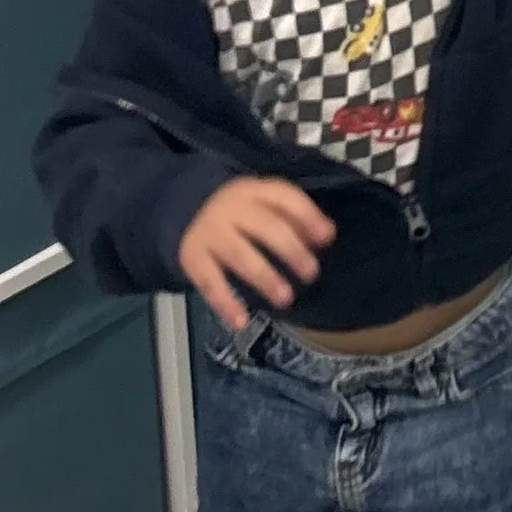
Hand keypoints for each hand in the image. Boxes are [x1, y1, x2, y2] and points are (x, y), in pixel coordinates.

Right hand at [178, 177, 336, 331]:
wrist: (184, 211)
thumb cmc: (239, 212)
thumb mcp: (263, 203)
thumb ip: (295, 216)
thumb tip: (326, 235)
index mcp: (253, 190)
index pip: (284, 197)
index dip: (308, 216)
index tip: (327, 238)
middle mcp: (230, 209)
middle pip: (265, 227)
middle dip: (291, 251)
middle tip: (311, 273)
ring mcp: (209, 233)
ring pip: (240, 256)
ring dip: (265, 278)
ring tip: (285, 298)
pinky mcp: (192, 258)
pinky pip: (209, 283)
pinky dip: (225, 303)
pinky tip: (240, 321)